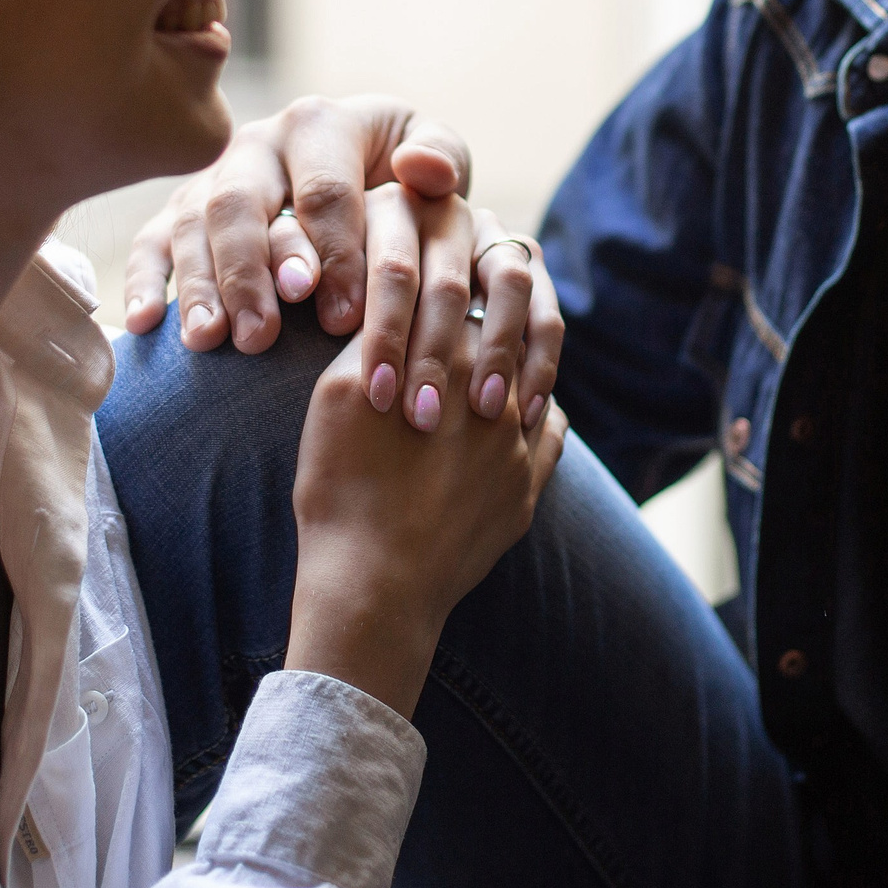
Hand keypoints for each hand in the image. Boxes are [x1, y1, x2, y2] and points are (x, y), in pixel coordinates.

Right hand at [123, 95, 562, 429]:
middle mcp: (258, 145)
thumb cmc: (404, 184)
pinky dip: (144, 281)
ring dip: (201, 285)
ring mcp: (213, 179)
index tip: (343, 317)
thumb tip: (422, 171)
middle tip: (263, 336)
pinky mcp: (179, 215)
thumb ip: (440, 159)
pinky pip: (152, 242)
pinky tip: (146, 325)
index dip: (333, 252)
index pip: (323, 189)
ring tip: (212, 341)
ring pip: (195, 226)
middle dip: (252, 272)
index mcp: (320, 125)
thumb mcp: (434, 162)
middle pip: (243, 204)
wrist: (365, 186)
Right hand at [284, 330, 569, 717]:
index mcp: (454, 360)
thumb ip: (377, 336)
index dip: (440, 302)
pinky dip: (536, 417)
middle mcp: (501, 395)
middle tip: (456, 337)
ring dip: (509, 374)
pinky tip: (511, 419)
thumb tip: (402, 305)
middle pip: (503, 339)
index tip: (427, 304)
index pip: (460, 302)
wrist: (373, 585)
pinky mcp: (526, 491)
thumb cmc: (342, 488)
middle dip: (481, 337)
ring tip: (480, 379)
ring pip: (532, 382)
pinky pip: (551, 435)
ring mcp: (520, 447)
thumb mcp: (336, 395)